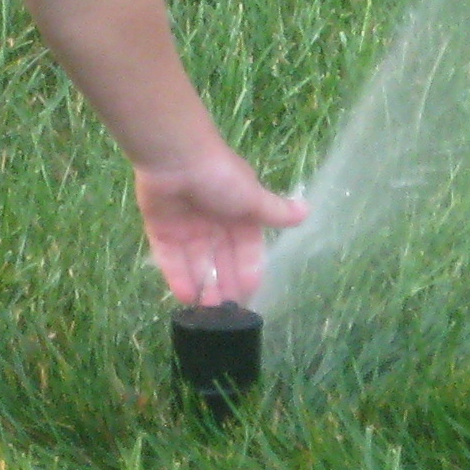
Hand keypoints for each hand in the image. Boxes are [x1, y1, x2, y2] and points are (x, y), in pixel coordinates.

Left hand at [133, 148, 307, 308]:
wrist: (176, 157)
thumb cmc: (221, 178)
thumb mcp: (253, 198)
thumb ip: (276, 211)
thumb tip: (307, 211)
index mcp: (239, 214)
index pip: (247, 250)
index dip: (248, 272)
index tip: (248, 295)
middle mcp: (214, 222)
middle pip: (220, 260)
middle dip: (223, 284)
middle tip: (224, 312)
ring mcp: (186, 226)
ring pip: (195, 262)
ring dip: (201, 286)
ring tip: (205, 311)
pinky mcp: (161, 229)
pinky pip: (170, 258)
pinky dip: (177, 276)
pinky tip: (184, 297)